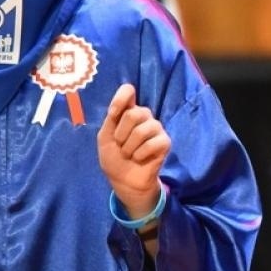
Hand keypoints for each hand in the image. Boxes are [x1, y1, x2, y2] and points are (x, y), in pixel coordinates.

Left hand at [97, 84, 170, 217]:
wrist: (124, 180)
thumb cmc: (113, 157)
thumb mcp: (105, 137)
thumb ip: (112, 119)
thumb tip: (122, 106)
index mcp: (128, 111)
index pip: (128, 91)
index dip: (120, 100)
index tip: (113, 115)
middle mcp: (144, 116)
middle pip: (133, 113)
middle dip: (121, 134)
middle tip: (120, 145)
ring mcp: (156, 128)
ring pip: (142, 130)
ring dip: (129, 147)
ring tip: (129, 154)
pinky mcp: (165, 142)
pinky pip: (152, 144)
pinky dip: (140, 155)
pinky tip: (140, 159)